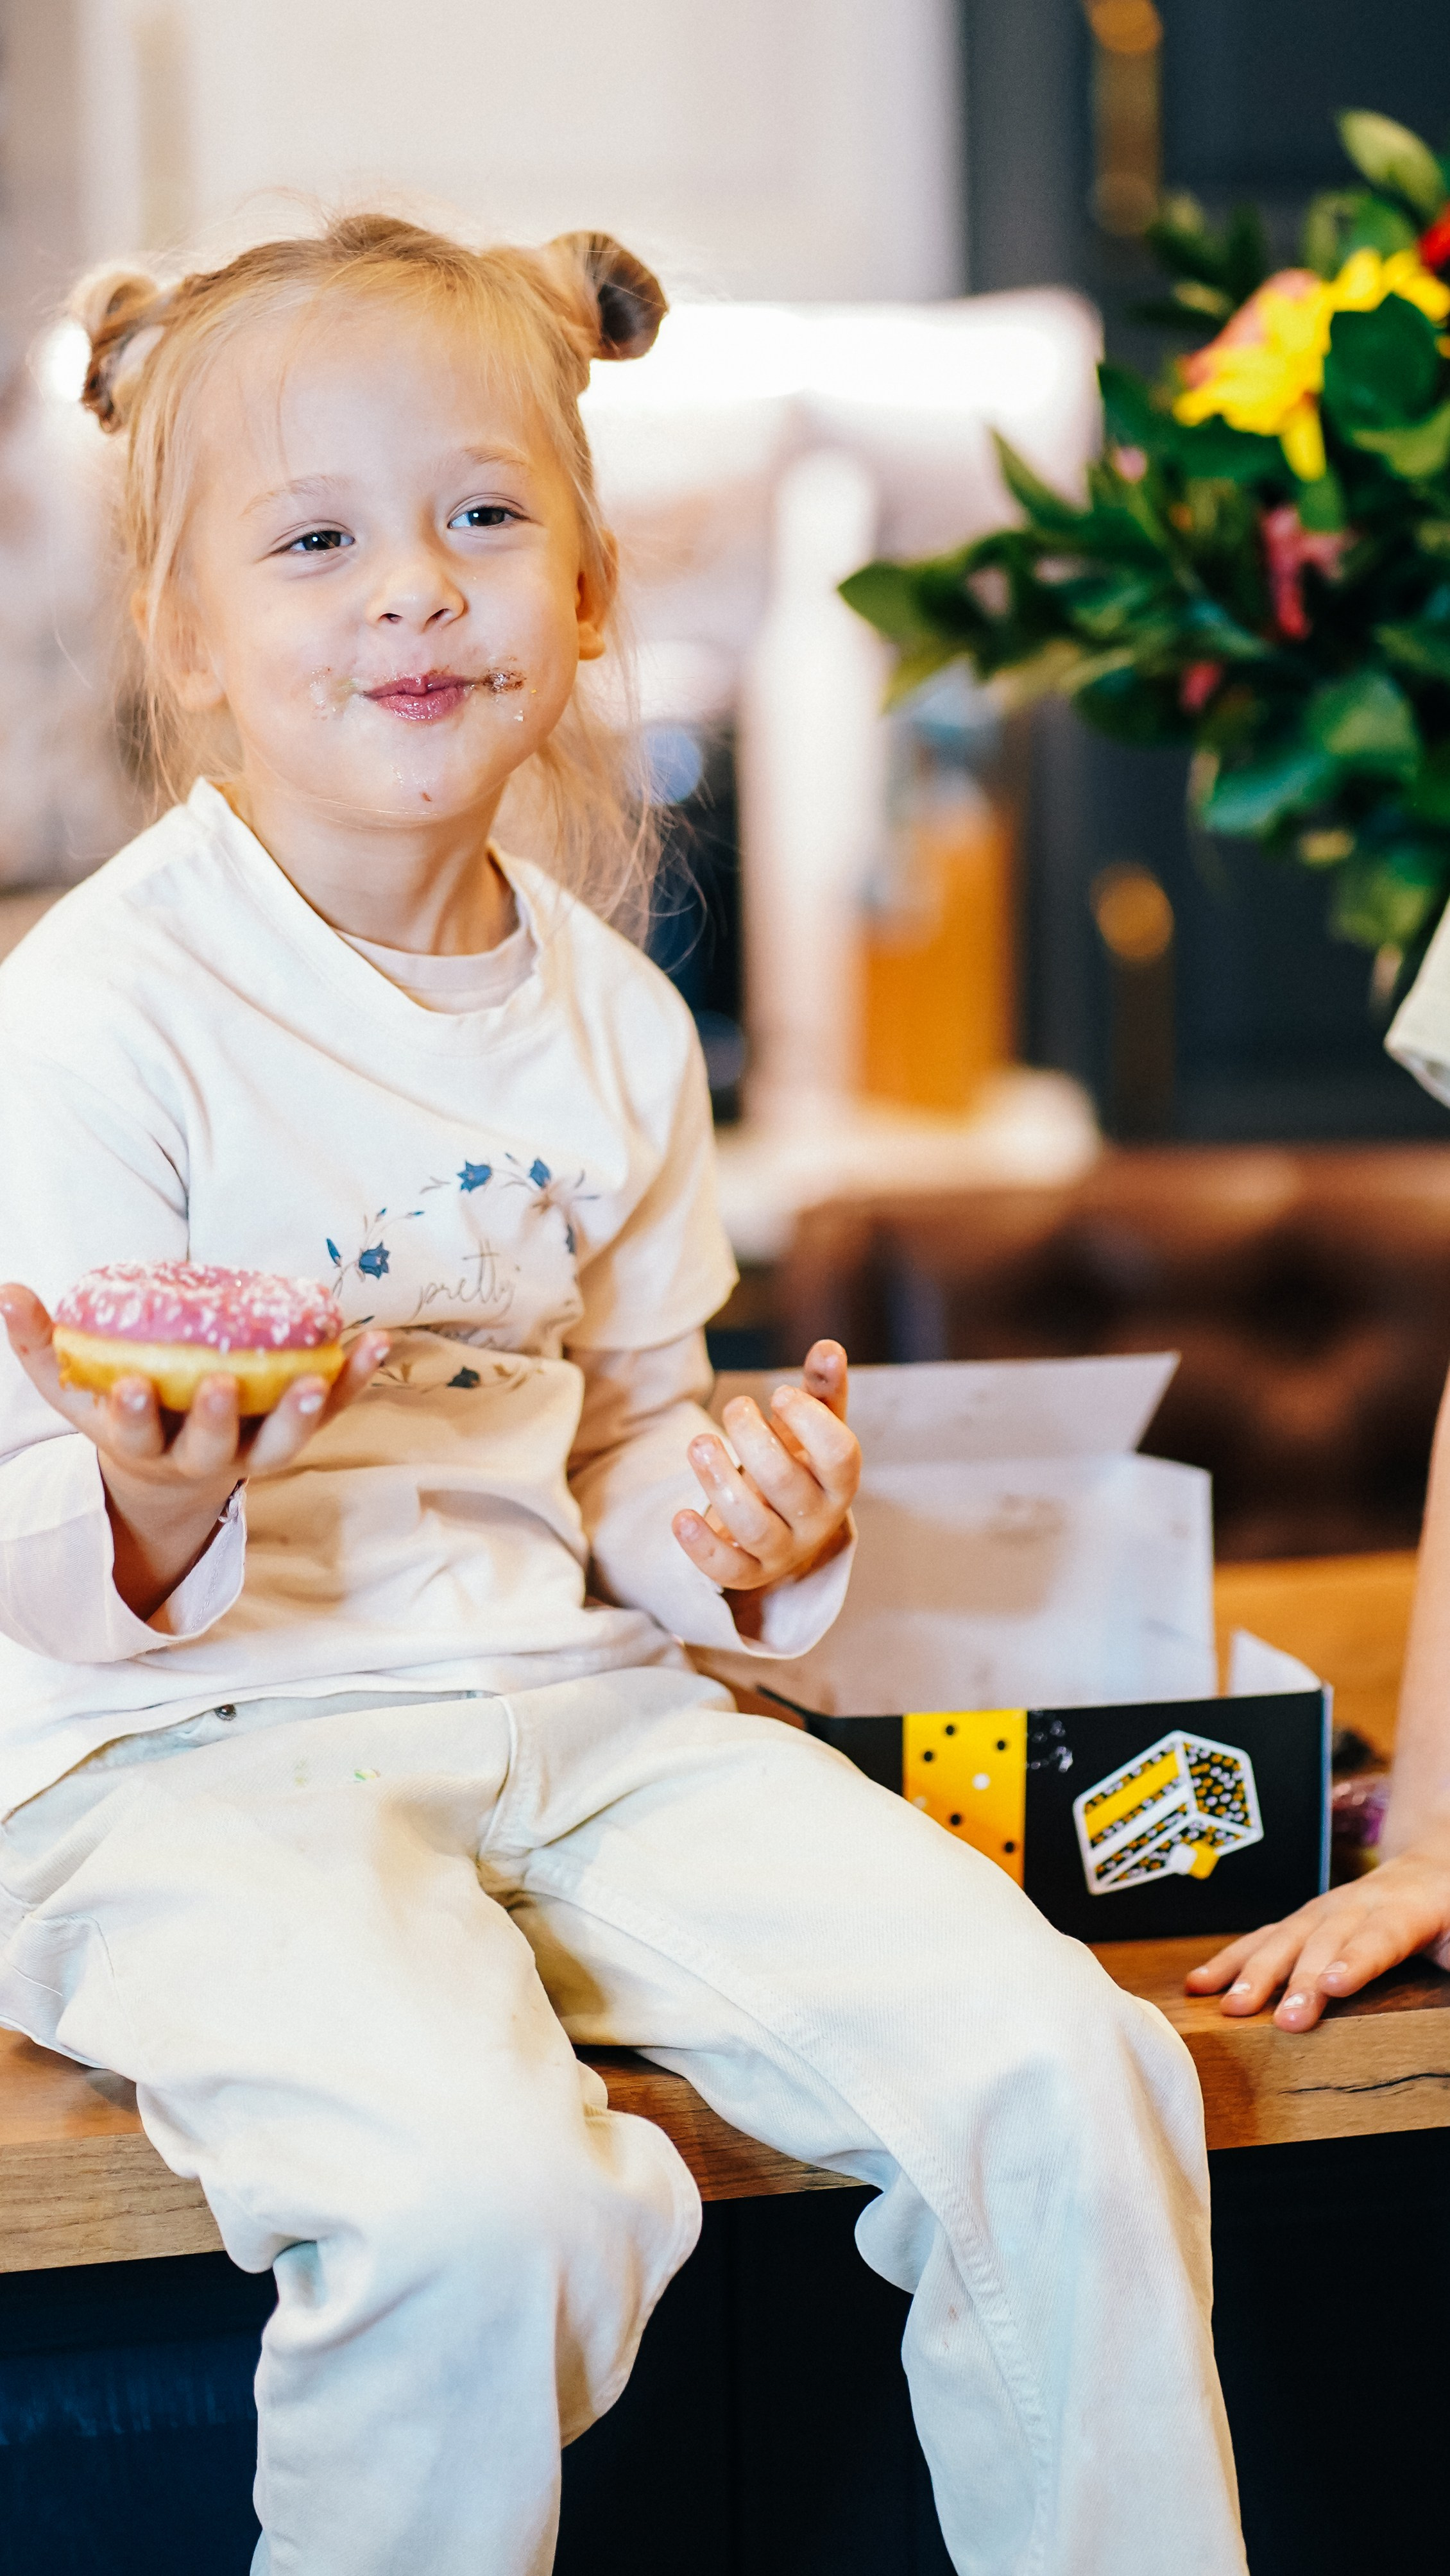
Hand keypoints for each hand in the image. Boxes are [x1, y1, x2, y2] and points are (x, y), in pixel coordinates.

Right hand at [0, 1283, 387, 1618]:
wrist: (169, 1475)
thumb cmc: (118, 1414)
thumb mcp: (71, 1389)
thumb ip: (40, 1345)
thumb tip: (6, 1291)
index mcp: (144, 1447)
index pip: (136, 1433)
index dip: (135, 1413)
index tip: (134, 1387)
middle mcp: (203, 1458)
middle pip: (213, 1446)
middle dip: (218, 1418)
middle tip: (224, 1386)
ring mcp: (253, 1452)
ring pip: (283, 1441)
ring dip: (305, 1410)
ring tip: (323, 1375)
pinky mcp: (294, 1434)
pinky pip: (331, 1410)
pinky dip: (353, 1380)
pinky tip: (375, 1343)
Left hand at [672, 1340, 858, 1625]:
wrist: (782, 1524)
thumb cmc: (798, 1463)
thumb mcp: (812, 1427)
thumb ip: (821, 1390)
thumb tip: (828, 1348)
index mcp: (839, 1481)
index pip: (840, 1456)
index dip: (812, 1422)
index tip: (779, 1393)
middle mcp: (817, 1520)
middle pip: (789, 1486)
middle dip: (754, 1442)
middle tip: (735, 1406)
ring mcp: (783, 1550)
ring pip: (754, 1526)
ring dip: (720, 1483)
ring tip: (699, 1443)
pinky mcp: (749, 1572)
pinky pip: (728, 1570)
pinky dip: (702, 1547)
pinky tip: (681, 1517)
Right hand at [1185, 1838, 1449, 2030]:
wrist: (1434, 1866)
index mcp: (1409, 1909)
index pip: (1380, 1937)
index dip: (1355, 1961)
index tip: (1331, 1986)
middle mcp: (1359, 1903)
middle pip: (1324, 1941)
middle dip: (1298, 1979)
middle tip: (1282, 2019)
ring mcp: (1326, 1908)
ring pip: (1285, 1937)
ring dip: (1254, 1971)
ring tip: (1229, 2004)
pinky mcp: (1304, 1920)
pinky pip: (1264, 1938)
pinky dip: (1231, 1960)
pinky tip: (1201, 1985)